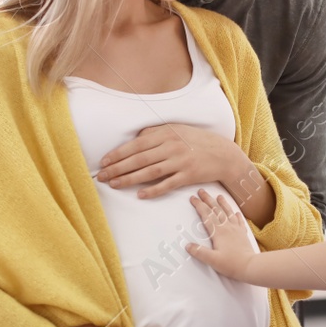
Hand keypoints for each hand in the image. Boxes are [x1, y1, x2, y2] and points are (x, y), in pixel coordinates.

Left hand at [97, 124, 245, 198]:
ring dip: (129, 179)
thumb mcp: (176, 131)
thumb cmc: (196, 141)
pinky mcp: (188, 175)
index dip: (118, 153)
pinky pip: (167, 184)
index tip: (104, 161)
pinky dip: (153, 190)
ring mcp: (180, 161)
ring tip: (114, 185)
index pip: (136, 145)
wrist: (223, 154)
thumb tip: (135, 139)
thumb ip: (155, 134)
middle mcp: (171, 146)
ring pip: (149, 171)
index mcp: (166, 134)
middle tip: (102, 176)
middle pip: (139, 159)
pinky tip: (140, 195)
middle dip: (118, 168)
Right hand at [183, 190, 258, 281]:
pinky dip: (237, 215)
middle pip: (216, 210)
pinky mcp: (243, 234)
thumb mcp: (212, 260)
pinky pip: (239, 221)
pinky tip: (236, 212)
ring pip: (228, 212)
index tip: (193, 198)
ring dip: (222, 203)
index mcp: (218, 232)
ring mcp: (236, 230)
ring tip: (219, 196)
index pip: (206, 215)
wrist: (251, 266)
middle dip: (208, 200)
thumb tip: (188, 245)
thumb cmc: (232, 264)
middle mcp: (227, 228)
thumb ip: (199, 252)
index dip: (199, 205)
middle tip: (202, 191)